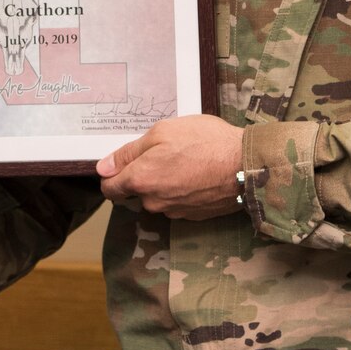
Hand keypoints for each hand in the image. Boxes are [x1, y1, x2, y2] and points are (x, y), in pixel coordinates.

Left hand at [96, 115, 243, 218]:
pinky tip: (197, 174)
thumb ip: (128, 153)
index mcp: (140, 180)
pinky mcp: (193, 216)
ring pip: (158, 198)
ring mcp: (174, 212)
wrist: (247, 166)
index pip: (109, 189)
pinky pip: (177, 203)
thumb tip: (103, 168)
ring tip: (185, 161)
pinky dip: (182, 191)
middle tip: (164, 153)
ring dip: (164, 183)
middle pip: (135, 192)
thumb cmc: (205, 142)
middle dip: (143, 175)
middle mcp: (153, 202)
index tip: (123, 163)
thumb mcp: (162, 132)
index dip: (112, 175)